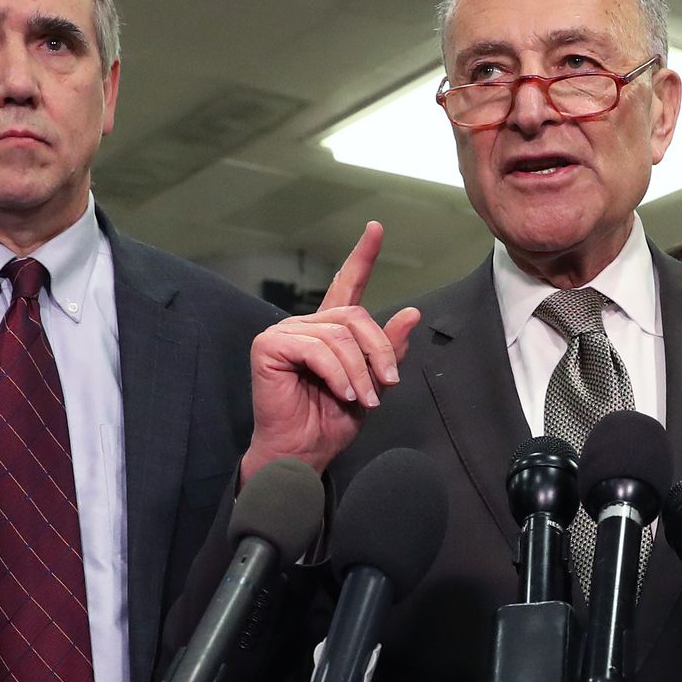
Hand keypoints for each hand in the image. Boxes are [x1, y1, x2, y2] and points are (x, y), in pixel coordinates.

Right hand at [242, 221, 422, 476]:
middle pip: (355, 316)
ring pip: (339, 335)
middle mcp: (306, 325)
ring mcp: (285, 332)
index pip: (347, 284)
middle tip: (387, 385)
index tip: (376, 228)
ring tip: (364, 399)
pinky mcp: (269, 346)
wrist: (304, 453)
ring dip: (359, 371)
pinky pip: (316, 348)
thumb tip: (412, 312)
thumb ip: (389, 350)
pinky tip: (343, 393)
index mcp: (329, 331)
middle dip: (378, 351)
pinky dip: (336, 373)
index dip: (362, 256)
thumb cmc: (330, 422)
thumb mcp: (373, 384)